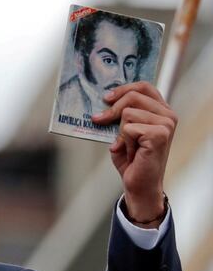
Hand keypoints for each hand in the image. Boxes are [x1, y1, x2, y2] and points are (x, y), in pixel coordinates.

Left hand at [92, 81, 176, 227]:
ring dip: (121, 133)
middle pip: (133, 96)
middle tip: (101, 121)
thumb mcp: (124, 132)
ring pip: (128, 113)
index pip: (144, 87)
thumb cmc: (132, 160)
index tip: (106, 98)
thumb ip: (121, 115)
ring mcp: (166, 124)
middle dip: (112, 110)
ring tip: (128, 146)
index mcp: (161, 111)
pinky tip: (131, 153)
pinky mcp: (159, 135)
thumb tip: (104, 101)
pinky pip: (128, 128)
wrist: (139, 184)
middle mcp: (167, 115)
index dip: (123, 89)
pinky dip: (124, 142)